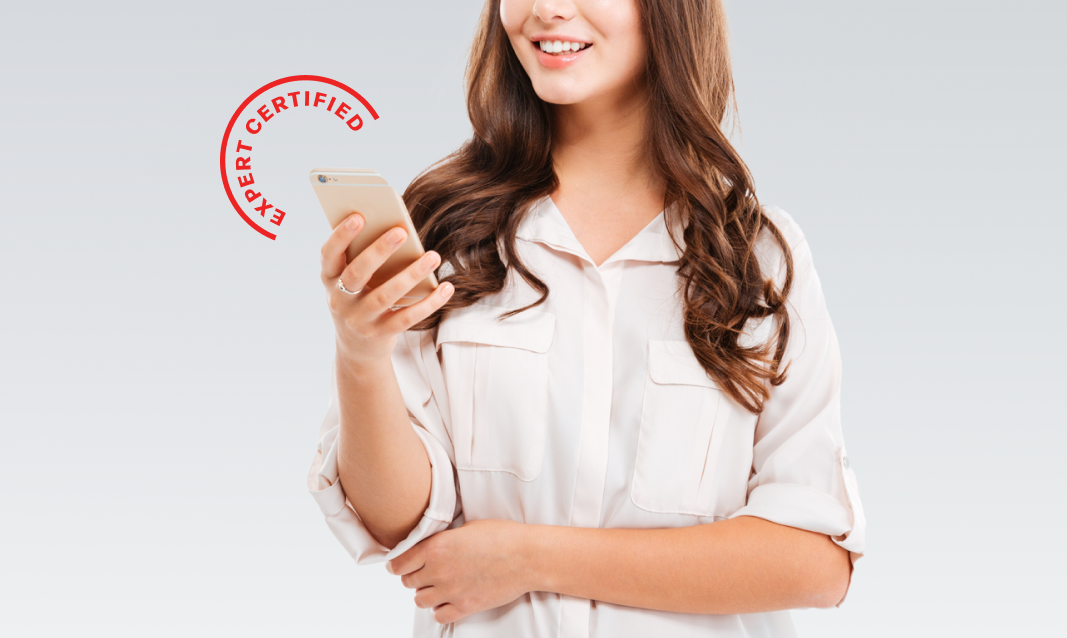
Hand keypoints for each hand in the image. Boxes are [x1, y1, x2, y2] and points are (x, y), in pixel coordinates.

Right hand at [319, 213, 453, 365]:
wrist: (356, 349)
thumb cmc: (358, 300)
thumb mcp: (351, 282)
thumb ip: (364, 259)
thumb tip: (395, 229)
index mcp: (329, 279)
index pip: (329, 254)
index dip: (340, 235)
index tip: (359, 216)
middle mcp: (340, 300)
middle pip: (357, 273)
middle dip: (379, 251)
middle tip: (402, 231)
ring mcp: (360, 319)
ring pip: (386, 295)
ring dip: (411, 274)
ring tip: (433, 256)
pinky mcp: (381, 334)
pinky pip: (407, 317)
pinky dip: (429, 303)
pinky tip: (445, 288)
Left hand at [387, 519, 534, 624]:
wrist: (527, 556)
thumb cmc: (502, 536)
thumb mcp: (466, 528)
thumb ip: (443, 539)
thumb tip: (430, 545)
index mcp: (437, 547)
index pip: (400, 562)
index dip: (397, 564)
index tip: (398, 566)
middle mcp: (439, 570)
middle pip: (408, 582)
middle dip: (414, 577)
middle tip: (424, 573)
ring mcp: (452, 591)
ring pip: (420, 600)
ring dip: (425, 593)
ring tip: (437, 586)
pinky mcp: (465, 606)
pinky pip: (439, 615)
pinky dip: (440, 610)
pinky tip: (448, 600)